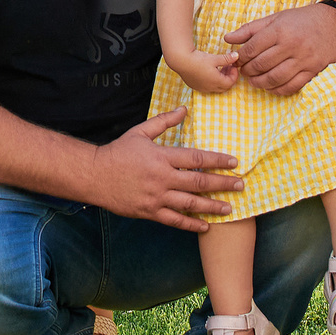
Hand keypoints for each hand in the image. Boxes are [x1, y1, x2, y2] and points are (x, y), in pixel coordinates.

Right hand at [87, 109, 238, 230]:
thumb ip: (165, 122)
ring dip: (212, 207)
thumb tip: (185, 109)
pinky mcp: (149, 212)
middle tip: (241, 186)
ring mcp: (156, 197)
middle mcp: (162, 178)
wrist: (94, 175)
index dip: (218, 160)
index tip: (235, 163)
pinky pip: (174, 221)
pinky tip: (205, 226)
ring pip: (190, 204)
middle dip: (223, 184)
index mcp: (162, 157)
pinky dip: (191, 225)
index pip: (197, 158)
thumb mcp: (140, 132)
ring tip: (230, 208)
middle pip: (199, 182)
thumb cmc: (118, 152)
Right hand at [164, 44, 239, 94]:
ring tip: (219, 68)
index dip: (234, 74)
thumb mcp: (215, 58)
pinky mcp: (195, 86)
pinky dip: (212, 81)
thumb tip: (237, 56)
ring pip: (216, 87)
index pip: (231, 82)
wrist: (180, 61)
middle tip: (228, 67)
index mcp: (216, 81)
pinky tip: (209, 71)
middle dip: (228, 77)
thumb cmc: (198, 59)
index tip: (233, 65)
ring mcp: (202, 88)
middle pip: (224, 86)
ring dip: (220, 79)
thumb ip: (227, 59)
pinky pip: (207, 87)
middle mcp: (210, 87)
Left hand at [224, 2, 335, 96]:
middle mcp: (291, 45)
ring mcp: (303, 60)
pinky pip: (291, 86)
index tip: (238, 59)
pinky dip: (277, 90)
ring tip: (253, 80)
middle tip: (243, 71)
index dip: (241, 57)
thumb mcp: (276, 18)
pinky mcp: (312, 71)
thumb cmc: (302, 20)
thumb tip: (227, 38)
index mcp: (280, 30)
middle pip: (261, 64)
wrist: (335, 25)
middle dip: (247, 70)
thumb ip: (251, 29)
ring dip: (259, 82)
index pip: (252, 48)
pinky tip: (270, 86)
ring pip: (274, 78)